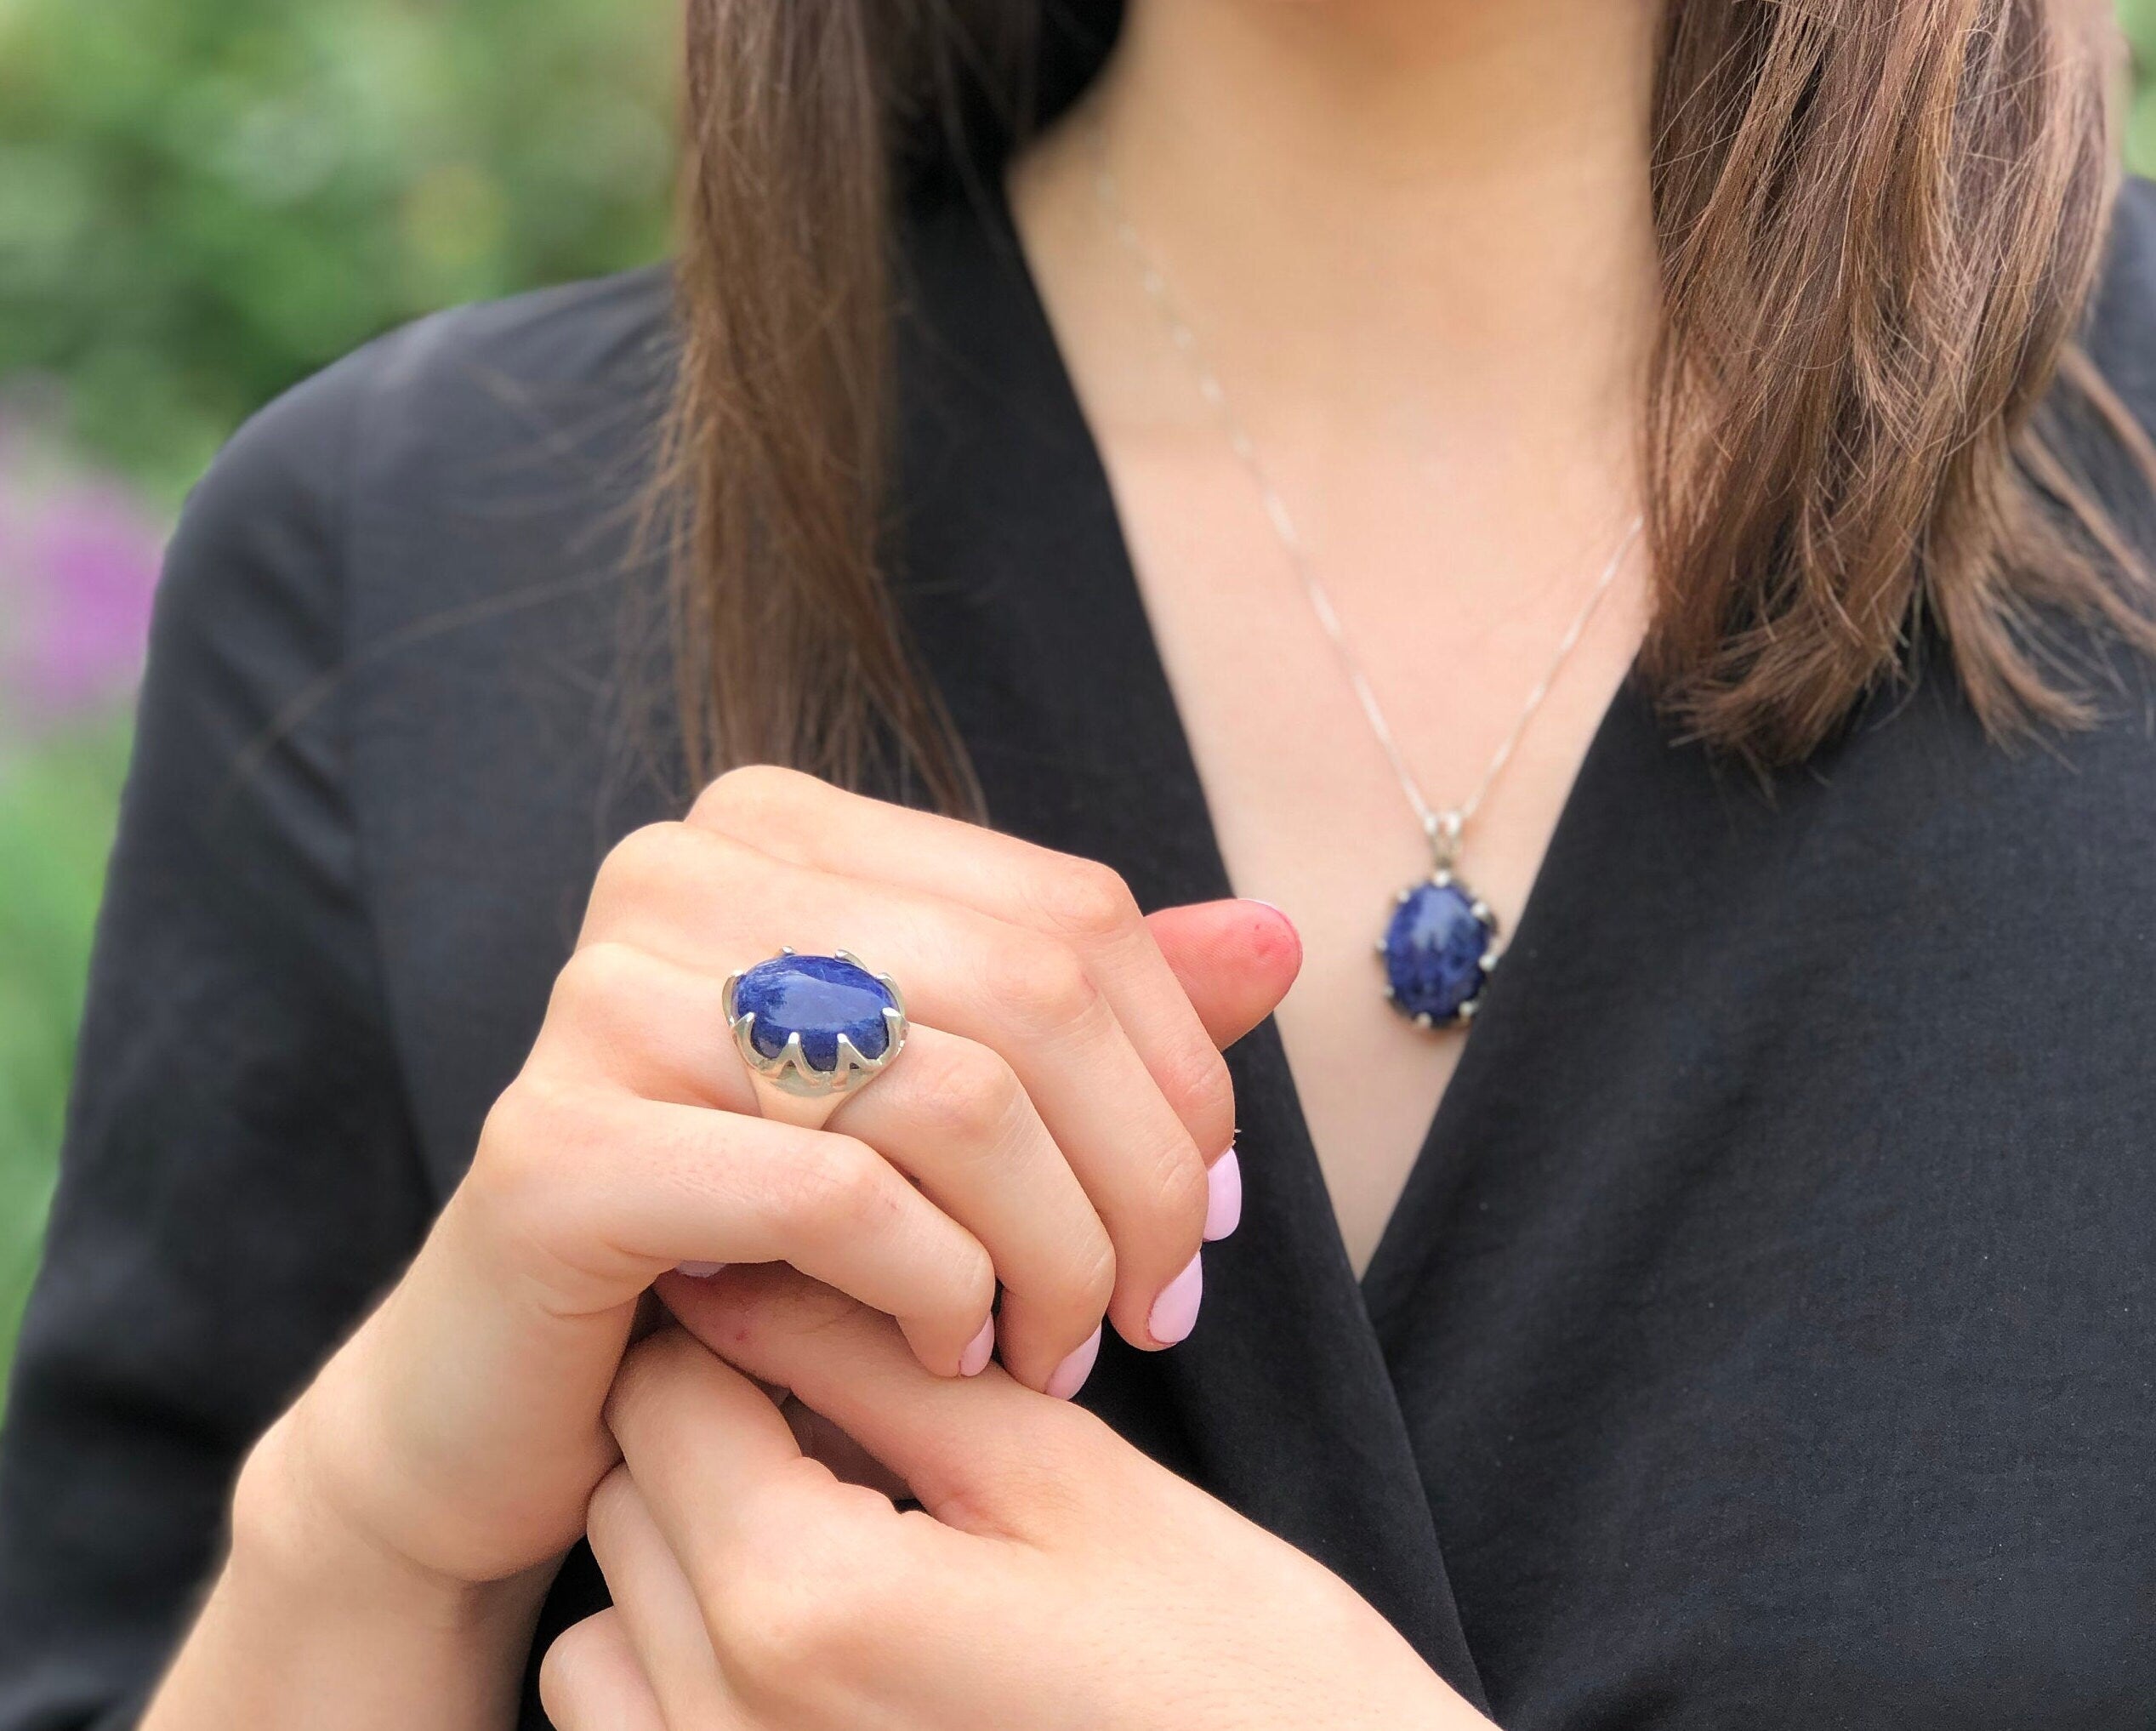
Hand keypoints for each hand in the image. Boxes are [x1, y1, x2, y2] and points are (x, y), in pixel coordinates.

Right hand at [237, 768, 1297, 1599]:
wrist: (508, 1393)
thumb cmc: (748, 1242)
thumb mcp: (935, 1113)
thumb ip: (1088, 1019)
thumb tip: (1277, 936)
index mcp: (781, 829)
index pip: (1072, 912)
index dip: (1182, 1071)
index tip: (1204, 1213)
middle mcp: (681, 874)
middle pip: (1035, 993)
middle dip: (1138, 1178)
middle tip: (1152, 1309)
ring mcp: (601, 998)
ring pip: (957, 1097)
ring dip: (1053, 1255)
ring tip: (1056, 1349)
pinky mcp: (553, 1145)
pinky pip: (839, 1199)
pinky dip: (940, 1295)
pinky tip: (947, 1358)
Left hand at [539, 1266, 1487, 1730]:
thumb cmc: (1236, 1671)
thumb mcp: (1065, 1481)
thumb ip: (876, 1368)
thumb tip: (736, 1269)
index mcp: (802, 1609)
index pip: (665, 1388)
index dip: (739, 1318)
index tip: (825, 1308)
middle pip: (626, 1499)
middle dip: (718, 1433)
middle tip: (864, 1423)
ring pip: (604, 1633)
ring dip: (691, 1562)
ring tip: (850, 1544)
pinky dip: (690, 1679)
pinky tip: (829, 1655)